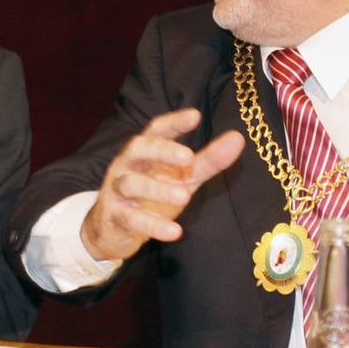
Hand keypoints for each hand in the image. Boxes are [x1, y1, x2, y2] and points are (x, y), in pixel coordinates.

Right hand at [82, 107, 245, 261]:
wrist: (112, 229)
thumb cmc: (150, 196)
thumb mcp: (181, 178)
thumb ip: (208, 160)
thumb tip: (237, 138)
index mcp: (145, 152)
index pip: (156, 130)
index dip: (174, 123)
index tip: (195, 116)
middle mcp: (127, 165)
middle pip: (139, 149)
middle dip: (161, 151)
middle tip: (188, 157)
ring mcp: (118, 190)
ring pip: (132, 184)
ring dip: (157, 189)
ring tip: (184, 196)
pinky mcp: (115, 216)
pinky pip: (131, 219)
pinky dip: (152, 224)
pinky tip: (175, 231)